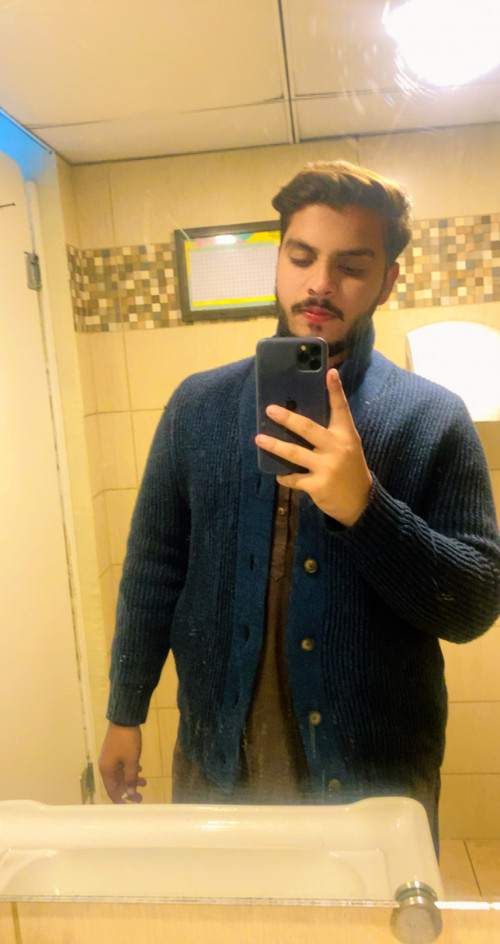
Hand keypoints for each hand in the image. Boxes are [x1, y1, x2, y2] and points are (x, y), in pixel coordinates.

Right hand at [98, 722, 146, 802]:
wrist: (124, 720)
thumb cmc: (127, 742)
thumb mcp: (131, 761)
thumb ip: (131, 778)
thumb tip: (130, 794)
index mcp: (106, 770)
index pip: (112, 791)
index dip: (121, 800)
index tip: (130, 807)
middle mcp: (106, 766)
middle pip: (116, 784)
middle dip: (128, 791)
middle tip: (141, 798)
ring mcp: (111, 759)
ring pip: (121, 774)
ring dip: (132, 780)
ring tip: (145, 783)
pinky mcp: (116, 752)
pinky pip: (122, 766)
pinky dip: (131, 770)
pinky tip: (140, 770)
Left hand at [255, 368, 371, 526]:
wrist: (360, 501)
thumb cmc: (349, 469)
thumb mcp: (347, 447)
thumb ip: (330, 433)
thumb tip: (299, 420)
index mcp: (346, 434)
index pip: (341, 408)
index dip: (335, 389)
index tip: (329, 371)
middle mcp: (338, 447)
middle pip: (308, 428)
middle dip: (287, 418)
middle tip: (270, 410)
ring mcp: (327, 467)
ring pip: (295, 453)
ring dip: (275, 446)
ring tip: (259, 439)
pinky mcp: (318, 485)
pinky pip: (294, 478)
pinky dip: (285, 477)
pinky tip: (279, 475)